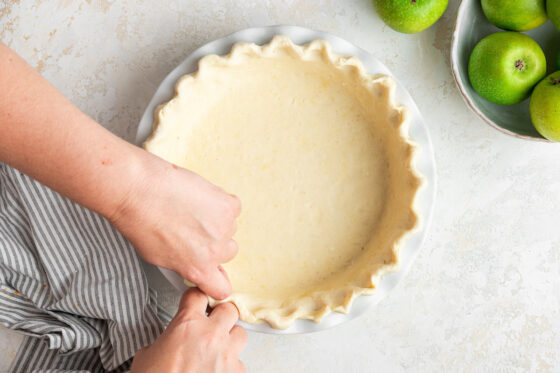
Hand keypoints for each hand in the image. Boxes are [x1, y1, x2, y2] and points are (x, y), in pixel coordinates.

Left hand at [110, 152, 240, 299]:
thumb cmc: (141, 222)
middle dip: (215, 243)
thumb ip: (183, 264)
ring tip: (193, 210)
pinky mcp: (227, 204)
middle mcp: (215, 250)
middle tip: (196, 230)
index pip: (222, 288)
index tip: (213, 270)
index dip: (217, 277)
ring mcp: (224, 226)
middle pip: (228, 252)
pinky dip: (220, 201)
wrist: (139, 190)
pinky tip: (201, 198)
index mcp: (198, 269)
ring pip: (230, 227)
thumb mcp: (158, 257)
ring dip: (217, 220)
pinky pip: (233, 206)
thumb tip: (193, 262)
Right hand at [131, 288, 246, 372]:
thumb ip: (165, 339)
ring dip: (230, 338)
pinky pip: (240, 363)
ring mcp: (226, 355)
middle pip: (228, 309)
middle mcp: (210, 335)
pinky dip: (231, 366)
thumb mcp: (147, 355)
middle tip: (211, 323)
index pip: (198, 294)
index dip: (195, 298)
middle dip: (220, 315)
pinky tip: (218, 371)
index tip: (195, 301)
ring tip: (217, 348)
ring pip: (241, 334)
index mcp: (187, 325)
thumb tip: (168, 343)